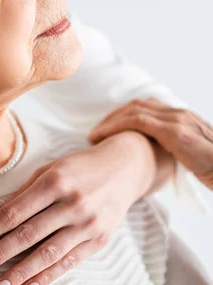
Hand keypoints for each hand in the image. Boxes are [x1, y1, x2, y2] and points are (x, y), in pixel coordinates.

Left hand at [0, 132, 160, 284]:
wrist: (126, 168)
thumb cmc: (77, 169)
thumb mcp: (47, 172)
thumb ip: (18, 194)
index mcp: (54, 182)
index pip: (11, 214)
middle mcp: (71, 203)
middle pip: (26, 236)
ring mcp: (87, 224)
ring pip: (46, 254)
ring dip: (17, 274)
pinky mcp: (99, 241)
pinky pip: (68, 264)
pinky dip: (46, 278)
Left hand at [90, 99, 212, 189]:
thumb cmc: (212, 168)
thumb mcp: (190, 156)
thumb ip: (173, 151)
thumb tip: (155, 160)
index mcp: (182, 118)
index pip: (145, 108)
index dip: (123, 117)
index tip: (107, 131)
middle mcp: (178, 113)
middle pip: (135, 106)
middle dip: (111, 118)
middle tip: (95, 132)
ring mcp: (175, 120)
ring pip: (132, 111)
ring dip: (108, 122)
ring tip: (93, 136)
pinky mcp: (172, 131)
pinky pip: (135, 121)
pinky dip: (113, 127)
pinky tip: (99, 137)